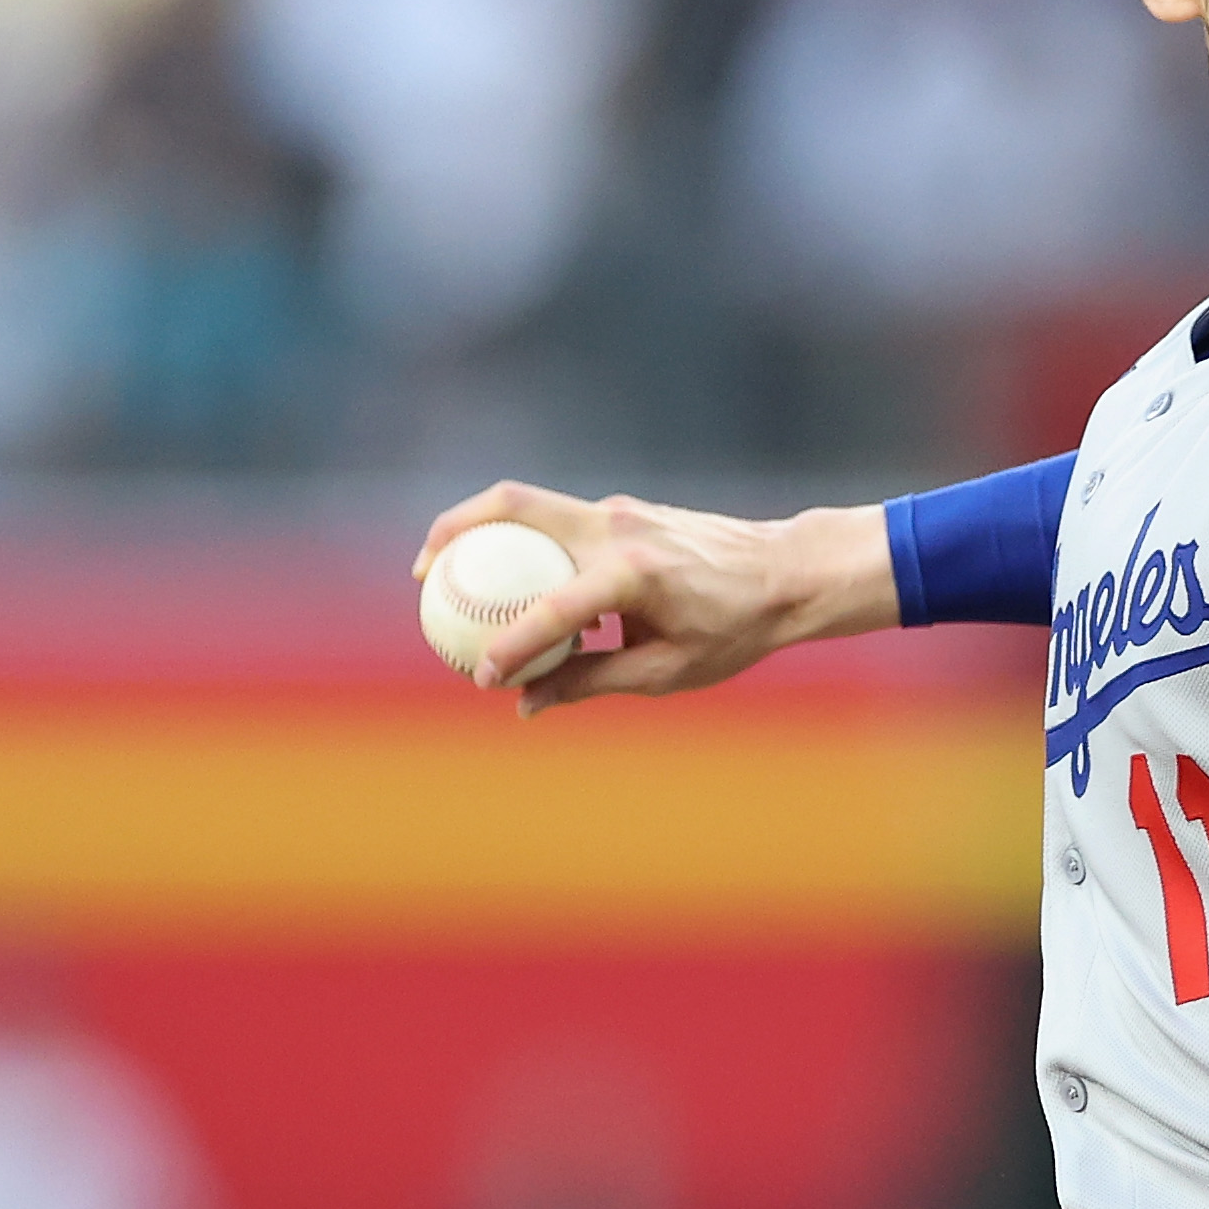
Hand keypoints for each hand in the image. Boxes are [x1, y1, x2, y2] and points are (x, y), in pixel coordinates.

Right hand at [412, 483, 894, 716]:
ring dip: (479, 530)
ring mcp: (619, 512)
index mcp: (634, 574)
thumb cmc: (734, 628)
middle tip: (421, 579)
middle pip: (513, 507)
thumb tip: (525, 704)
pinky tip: (508, 582)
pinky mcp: (623, 511)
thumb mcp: (667, 670)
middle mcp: (618, 529)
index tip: (481, 679)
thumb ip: (590, 681)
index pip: (552, 610)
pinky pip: (556, 521)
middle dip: (453, 533)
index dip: (510, 648)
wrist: (787, 572)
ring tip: (443, 572)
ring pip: (528, 505)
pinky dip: (522, 544)